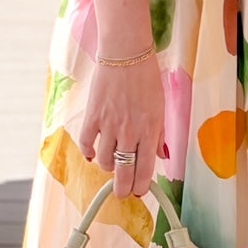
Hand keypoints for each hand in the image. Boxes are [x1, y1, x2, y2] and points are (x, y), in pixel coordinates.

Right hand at [79, 55, 165, 199]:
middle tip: (122, 193)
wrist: (125, 54)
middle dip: (123, 188)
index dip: (142, 185)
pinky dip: (89, 153)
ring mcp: (109, 125)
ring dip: (108, 167)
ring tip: (112, 163)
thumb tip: (161, 156)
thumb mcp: (160, 107)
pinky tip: (93, 154)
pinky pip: (86, 144)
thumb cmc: (146, 78)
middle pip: (123, 171)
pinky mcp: (92, 117)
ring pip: (105, 161)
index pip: (145, 168)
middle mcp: (129, 131)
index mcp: (149, 130)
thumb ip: (159, 134)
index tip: (140, 191)